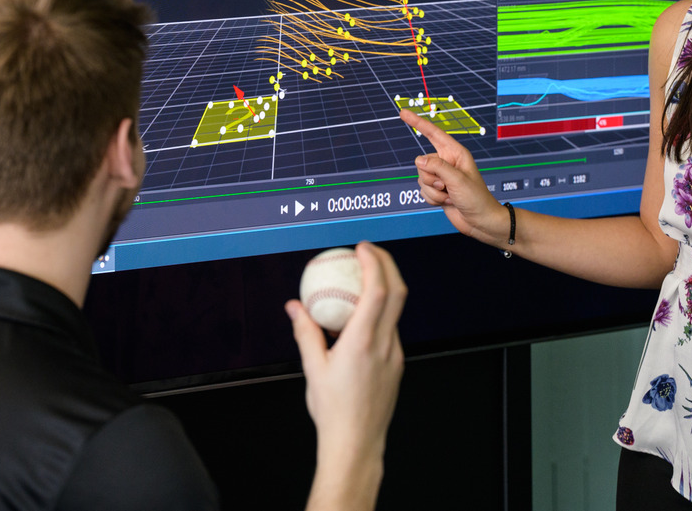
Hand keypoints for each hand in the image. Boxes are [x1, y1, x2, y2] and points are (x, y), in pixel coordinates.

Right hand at [287, 241, 405, 508]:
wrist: (357, 443)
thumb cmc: (332, 410)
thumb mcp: (313, 368)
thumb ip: (305, 332)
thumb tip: (294, 306)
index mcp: (362, 342)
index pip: (377, 291)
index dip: (374, 263)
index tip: (361, 248)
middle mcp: (384, 344)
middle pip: (397, 292)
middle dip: (387, 264)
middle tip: (367, 250)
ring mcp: (395, 354)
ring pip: (396, 310)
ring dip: (385, 287)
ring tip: (364, 276)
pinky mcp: (397, 364)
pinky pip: (391, 328)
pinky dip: (381, 311)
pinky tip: (362, 314)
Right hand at [401, 108, 505, 242]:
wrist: (480, 222)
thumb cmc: (477, 199)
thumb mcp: (458, 180)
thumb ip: (437, 167)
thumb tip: (419, 160)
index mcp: (455, 153)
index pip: (433, 133)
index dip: (417, 122)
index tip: (403, 113)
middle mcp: (446, 162)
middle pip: (422, 162)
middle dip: (432, 178)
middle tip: (448, 187)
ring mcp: (441, 177)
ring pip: (421, 178)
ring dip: (434, 192)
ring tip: (450, 196)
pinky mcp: (437, 190)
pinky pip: (422, 191)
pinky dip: (433, 199)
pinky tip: (447, 202)